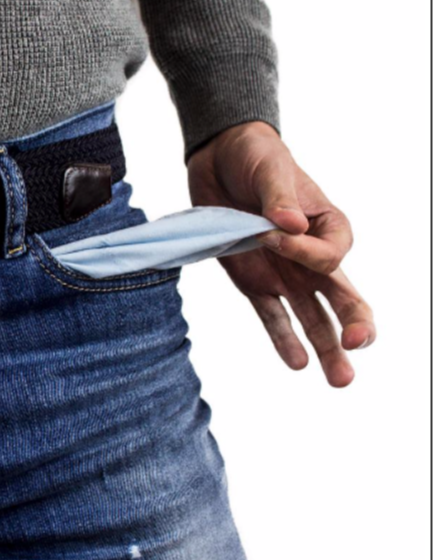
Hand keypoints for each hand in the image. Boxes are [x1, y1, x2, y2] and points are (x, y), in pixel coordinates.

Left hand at [188, 122, 375, 387]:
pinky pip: (272, 316)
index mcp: (329, 227)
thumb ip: (279, 198)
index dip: (304, 253)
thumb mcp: (270, 169)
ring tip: (339, 380)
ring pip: (313, 317)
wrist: (220, 159)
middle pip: (341, 297)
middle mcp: (311, 257)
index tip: (273, 230)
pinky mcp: (254, 282)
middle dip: (352, 323)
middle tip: (358, 345)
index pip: (329, 257)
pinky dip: (283, 339)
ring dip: (325, 348)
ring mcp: (285, 274)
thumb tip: (287, 225)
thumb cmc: (256, 159)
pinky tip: (297, 363)